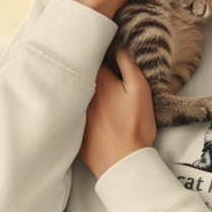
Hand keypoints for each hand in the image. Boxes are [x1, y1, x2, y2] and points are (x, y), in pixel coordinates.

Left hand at [79, 49, 156, 178]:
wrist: (124, 162)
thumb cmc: (135, 126)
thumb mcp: (140, 91)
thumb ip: (129, 67)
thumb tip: (118, 49)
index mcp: (97, 82)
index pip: (91, 57)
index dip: (97, 54)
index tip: (103, 55)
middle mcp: (80, 94)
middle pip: (80, 74)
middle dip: (86, 69)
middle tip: (99, 73)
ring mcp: (73, 112)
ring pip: (73, 92)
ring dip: (79, 88)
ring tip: (94, 93)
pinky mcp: (71, 130)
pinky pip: (70, 113)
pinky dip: (75, 109)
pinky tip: (88, 115)